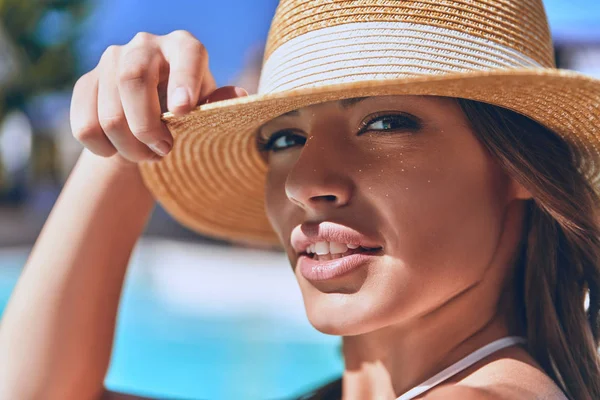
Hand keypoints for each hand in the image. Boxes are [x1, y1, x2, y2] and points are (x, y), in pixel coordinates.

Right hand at [70, 30, 247, 165]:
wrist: (150, 120)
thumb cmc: (189, 112)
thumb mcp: (207, 109)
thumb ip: (220, 103)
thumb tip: (239, 95)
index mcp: (183, 47)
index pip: (186, 54)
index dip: (184, 81)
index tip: (183, 111)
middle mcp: (144, 45)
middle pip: (132, 80)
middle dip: (146, 126)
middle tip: (164, 151)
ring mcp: (110, 60)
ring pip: (109, 113)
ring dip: (130, 148)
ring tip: (148, 156)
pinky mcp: (86, 83)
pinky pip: (85, 126)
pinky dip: (103, 150)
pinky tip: (120, 151)